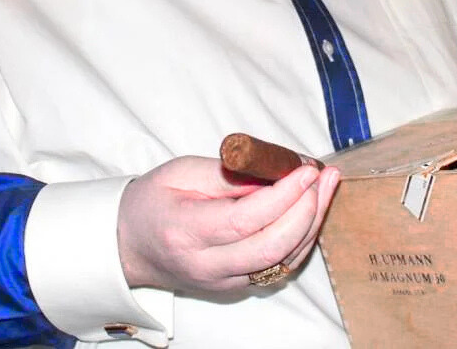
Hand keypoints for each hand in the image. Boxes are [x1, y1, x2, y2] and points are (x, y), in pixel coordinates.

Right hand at [117, 155, 340, 294]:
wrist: (130, 246)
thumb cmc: (153, 202)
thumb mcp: (181, 172)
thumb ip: (229, 174)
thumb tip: (277, 174)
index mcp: (186, 233)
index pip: (244, 221)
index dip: (282, 196)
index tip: (305, 169)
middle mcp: (207, 266)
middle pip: (271, 247)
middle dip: (306, 210)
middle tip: (322, 176)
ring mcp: (224, 283)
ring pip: (283, 261)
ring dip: (312, 223)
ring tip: (326, 185)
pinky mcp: (238, 287)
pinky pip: (280, 265)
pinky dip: (301, 237)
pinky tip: (312, 209)